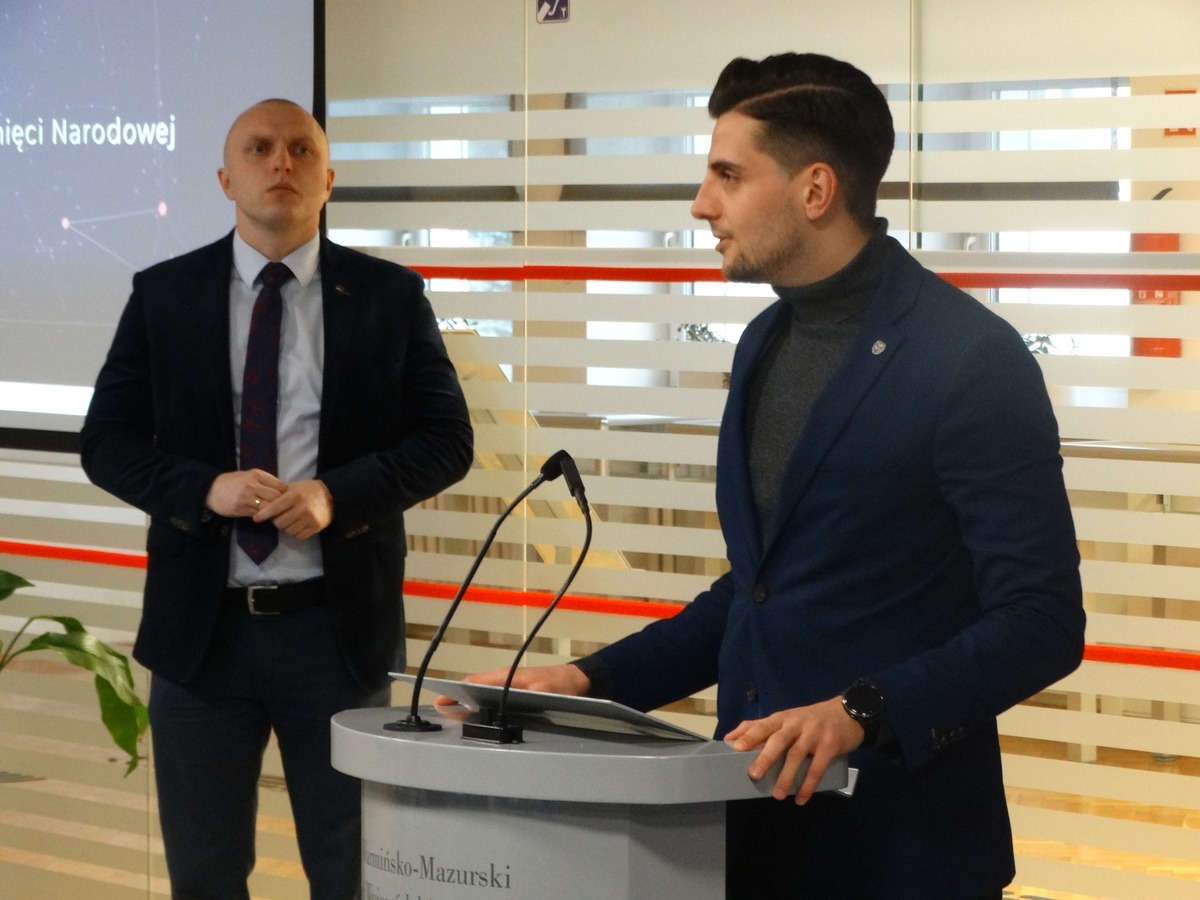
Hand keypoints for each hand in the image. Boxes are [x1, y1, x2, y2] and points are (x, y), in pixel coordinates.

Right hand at [205, 468, 285, 517]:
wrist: (211, 489)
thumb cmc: (234, 482)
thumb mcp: (250, 475)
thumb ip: (265, 481)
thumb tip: (284, 491)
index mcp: (257, 474)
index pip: (280, 486)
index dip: (285, 494)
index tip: (285, 499)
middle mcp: (252, 485)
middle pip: (276, 497)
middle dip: (280, 504)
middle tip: (281, 509)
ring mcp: (246, 497)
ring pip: (268, 507)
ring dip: (272, 512)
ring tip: (272, 514)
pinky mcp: (240, 508)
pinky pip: (257, 514)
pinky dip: (262, 516)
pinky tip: (261, 516)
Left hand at [258, 479, 332, 539]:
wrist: (331, 496)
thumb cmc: (308, 490)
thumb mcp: (293, 487)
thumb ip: (278, 494)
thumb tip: (260, 503)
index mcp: (295, 496)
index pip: (274, 508)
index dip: (263, 514)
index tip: (256, 518)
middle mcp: (302, 507)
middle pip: (279, 523)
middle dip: (278, 520)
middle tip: (282, 516)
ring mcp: (310, 518)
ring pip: (288, 530)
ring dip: (287, 527)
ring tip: (292, 519)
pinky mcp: (316, 527)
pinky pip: (299, 536)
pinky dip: (297, 532)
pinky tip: (300, 524)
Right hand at [433, 664, 590, 707]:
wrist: (577, 681)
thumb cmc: (560, 684)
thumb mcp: (548, 690)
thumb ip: (533, 694)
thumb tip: (514, 701)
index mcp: (505, 676)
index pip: (473, 682)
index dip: (455, 693)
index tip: (439, 702)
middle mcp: (503, 680)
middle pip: (473, 690)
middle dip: (456, 701)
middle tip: (439, 715)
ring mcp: (508, 687)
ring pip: (481, 695)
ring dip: (467, 705)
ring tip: (452, 720)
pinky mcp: (514, 695)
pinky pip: (491, 701)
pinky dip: (480, 708)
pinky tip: (476, 720)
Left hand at [724, 696, 863, 804]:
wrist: (847, 713)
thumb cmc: (809, 720)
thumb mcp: (786, 719)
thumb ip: (760, 727)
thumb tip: (730, 739)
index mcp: (782, 718)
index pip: (762, 726)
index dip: (748, 736)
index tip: (734, 748)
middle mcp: (796, 723)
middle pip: (779, 739)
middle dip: (765, 757)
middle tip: (754, 775)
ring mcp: (814, 733)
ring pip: (797, 755)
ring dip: (786, 776)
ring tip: (777, 795)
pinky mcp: (830, 744)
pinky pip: (818, 767)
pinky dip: (809, 784)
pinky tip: (801, 798)